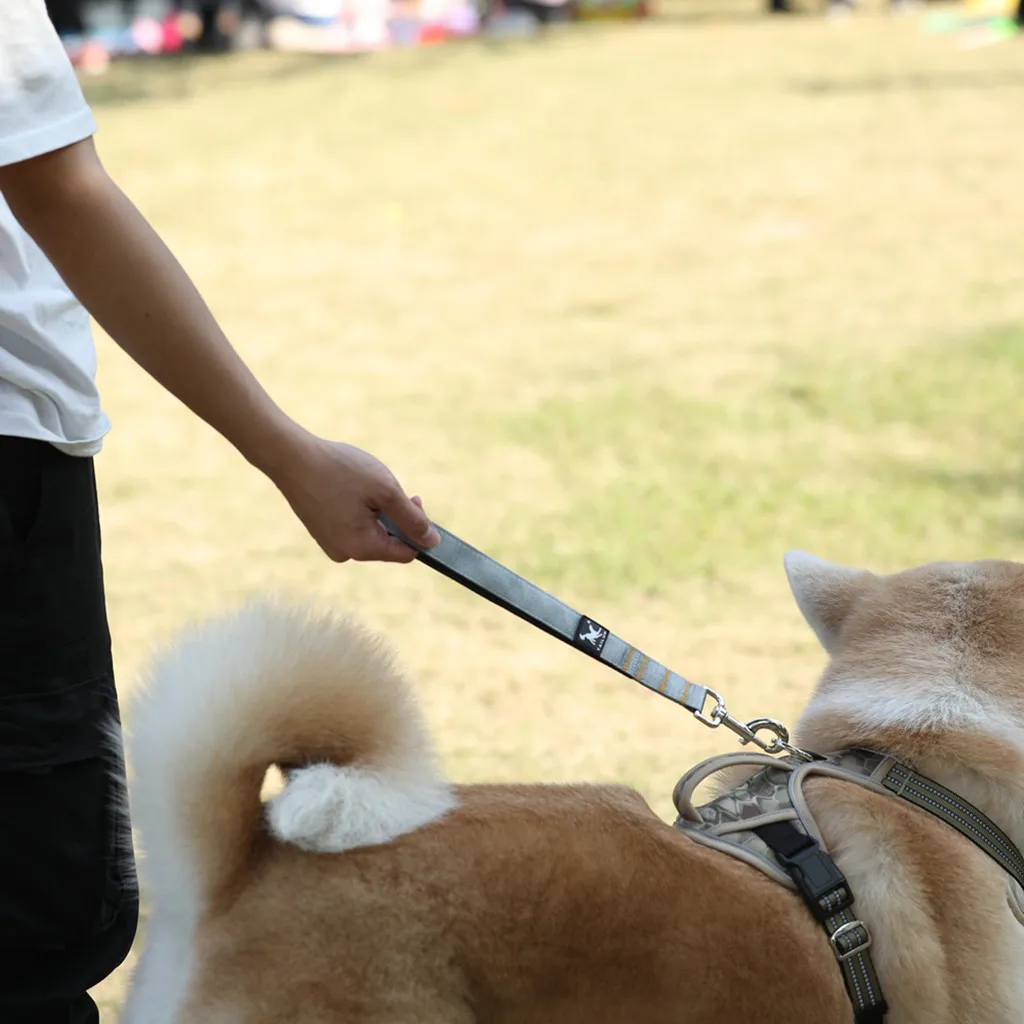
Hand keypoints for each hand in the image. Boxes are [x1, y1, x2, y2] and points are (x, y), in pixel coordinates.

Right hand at [267, 433, 439, 562]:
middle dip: (396, 517)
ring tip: (364, 485)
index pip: (407, 553)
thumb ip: (412, 519)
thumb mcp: (386, 491)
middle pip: (389, 543)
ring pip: (371, 533)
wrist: (290, 456)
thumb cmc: (340, 470)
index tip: (413, 499)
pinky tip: (349, 488)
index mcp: (362, 548)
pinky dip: (359, 510)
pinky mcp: (322, 532)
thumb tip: (433, 543)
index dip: (418, 529)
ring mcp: (330, 544)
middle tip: (389, 487)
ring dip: (378, 512)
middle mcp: (344, 553)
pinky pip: (353, 527)